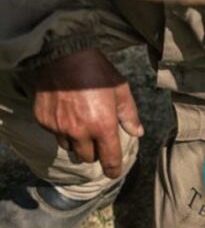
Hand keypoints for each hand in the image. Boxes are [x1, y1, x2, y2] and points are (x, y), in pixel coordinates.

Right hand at [32, 48, 143, 178]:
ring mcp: (60, 127)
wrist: (63, 55)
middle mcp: (80, 132)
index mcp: (103, 127)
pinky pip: (55, 133)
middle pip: (87, 157)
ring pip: (70, 147)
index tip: (114, 172)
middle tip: (98, 140)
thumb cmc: (97, 71)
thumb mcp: (121, 92)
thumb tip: (137, 133)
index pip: (109, 159)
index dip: (113, 170)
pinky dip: (61, 129)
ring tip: (81, 126)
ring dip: (77, 143)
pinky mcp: (44, 120)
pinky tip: (67, 114)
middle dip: (94, 153)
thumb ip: (130, 116)